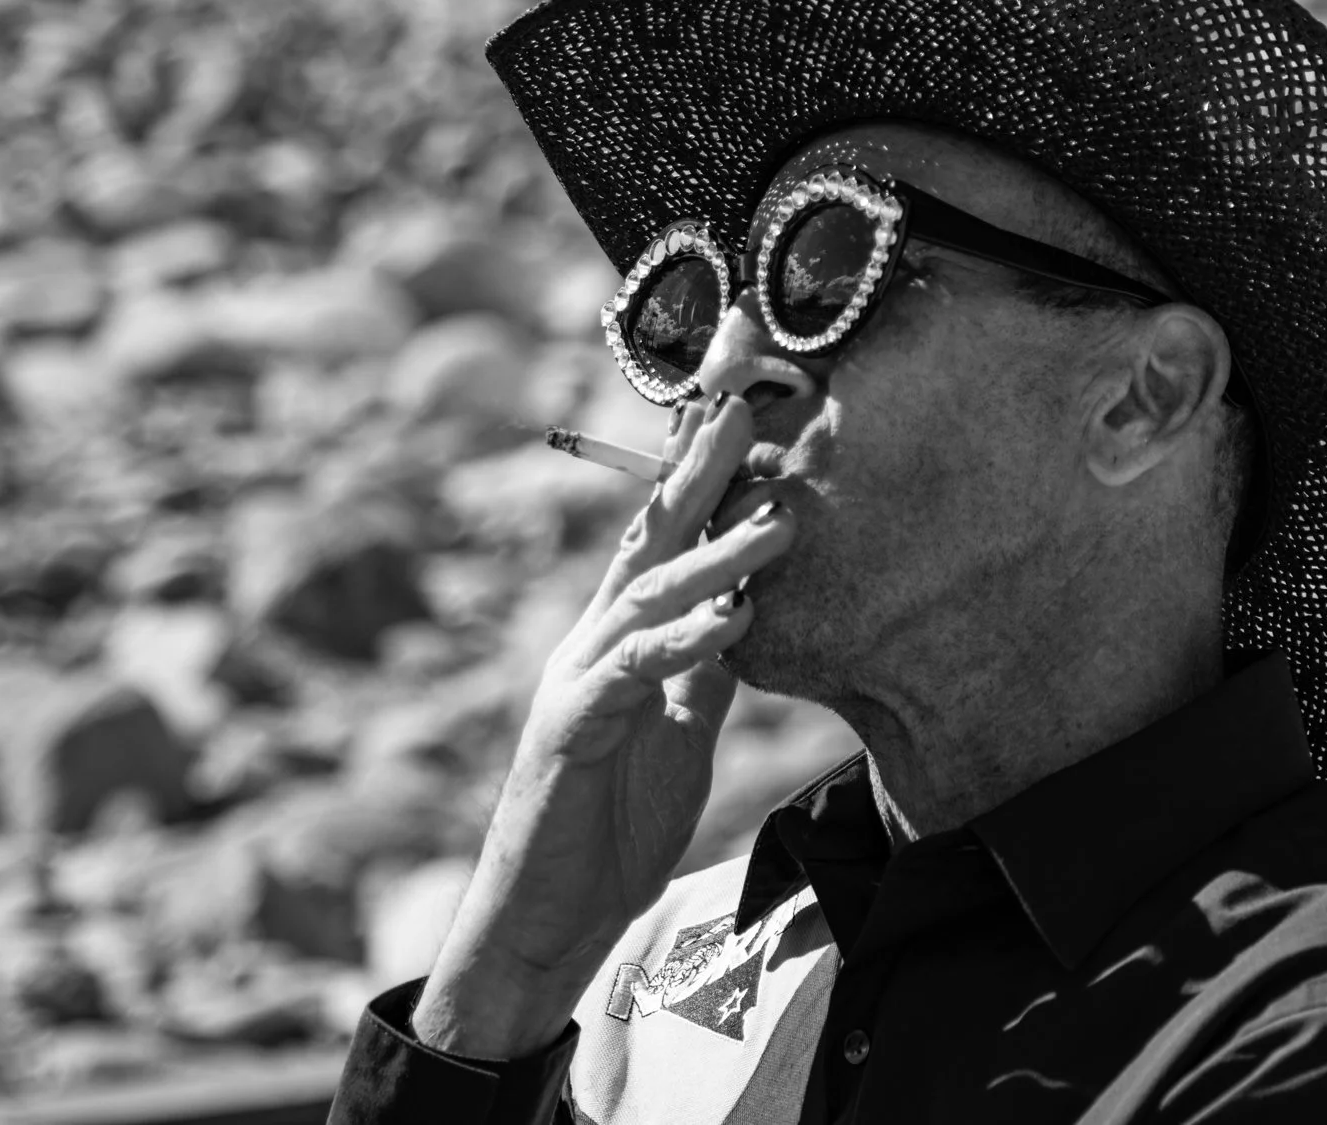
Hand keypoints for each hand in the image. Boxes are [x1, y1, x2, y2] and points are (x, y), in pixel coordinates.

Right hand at [411, 395, 792, 1058]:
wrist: (549, 916)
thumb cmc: (609, 825)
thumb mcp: (680, 735)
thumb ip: (704, 674)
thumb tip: (744, 619)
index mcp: (620, 639)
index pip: (662, 542)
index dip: (697, 480)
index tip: (739, 417)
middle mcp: (592, 641)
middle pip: (647, 541)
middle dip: (694, 474)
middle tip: (742, 410)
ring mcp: (577, 678)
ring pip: (648, 597)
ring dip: (714, 556)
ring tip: (777, 521)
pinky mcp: (572, 728)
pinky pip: (634, 673)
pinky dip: (684, 642)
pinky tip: (732, 619)